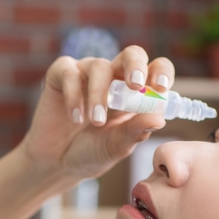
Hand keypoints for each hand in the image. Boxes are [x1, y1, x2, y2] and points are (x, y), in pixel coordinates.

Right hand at [19, 45, 174, 183]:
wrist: (57, 164)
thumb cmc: (91, 153)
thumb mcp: (117, 146)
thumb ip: (135, 132)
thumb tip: (159, 119)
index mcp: (134, 93)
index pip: (154, 70)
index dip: (161, 72)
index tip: (160, 87)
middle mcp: (113, 78)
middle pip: (131, 54)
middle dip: (135, 66)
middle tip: (135, 86)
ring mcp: (86, 74)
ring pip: (99, 67)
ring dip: (99, 95)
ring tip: (96, 122)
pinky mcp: (60, 75)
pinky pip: (69, 73)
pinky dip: (74, 95)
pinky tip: (75, 118)